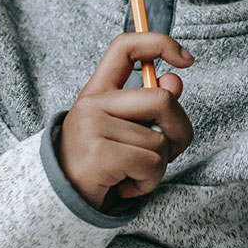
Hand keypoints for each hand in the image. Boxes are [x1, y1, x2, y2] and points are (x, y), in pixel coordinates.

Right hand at [58, 32, 195, 211]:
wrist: (60, 204)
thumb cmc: (100, 167)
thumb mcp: (126, 132)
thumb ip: (151, 106)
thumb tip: (176, 81)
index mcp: (98, 91)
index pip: (125, 47)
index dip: (159, 43)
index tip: (187, 60)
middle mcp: (91, 103)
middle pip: (162, 100)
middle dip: (180, 132)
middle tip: (167, 153)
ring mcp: (91, 127)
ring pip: (160, 142)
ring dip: (158, 168)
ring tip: (132, 175)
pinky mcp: (98, 154)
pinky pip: (150, 164)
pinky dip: (148, 183)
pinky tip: (125, 186)